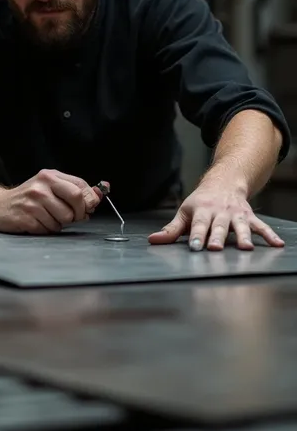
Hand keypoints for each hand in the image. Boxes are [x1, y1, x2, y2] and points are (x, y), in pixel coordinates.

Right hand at [0, 169, 102, 234]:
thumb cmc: (28, 198)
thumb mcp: (50, 187)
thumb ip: (74, 189)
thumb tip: (101, 191)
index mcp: (50, 176)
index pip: (80, 187)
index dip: (89, 201)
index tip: (88, 208)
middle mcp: (42, 186)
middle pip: (76, 201)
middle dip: (78, 213)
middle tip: (71, 216)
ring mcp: (33, 202)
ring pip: (64, 219)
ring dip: (60, 223)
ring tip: (47, 217)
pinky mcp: (27, 217)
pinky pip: (50, 229)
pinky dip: (47, 229)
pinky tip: (37, 222)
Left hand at [148, 182, 284, 250]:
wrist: (224, 181)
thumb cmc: (201, 201)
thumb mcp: (184, 212)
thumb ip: (172, 229)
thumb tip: (153, 240)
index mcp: (202, 211)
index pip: (198, 225)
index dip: (197, 236)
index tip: (196, 247)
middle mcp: (219, 212)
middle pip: (218, 227)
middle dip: (218, 238)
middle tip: (216, 249)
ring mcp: (235, 214)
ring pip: (240, 226)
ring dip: (243, 237)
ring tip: (246, 248)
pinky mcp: (248, 217)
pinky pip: (260, 226)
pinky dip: (269, 235)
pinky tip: (277, 244)